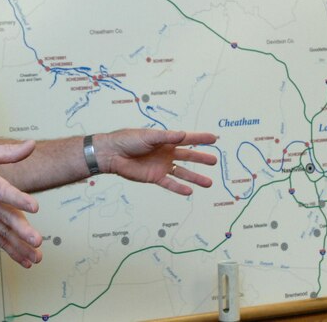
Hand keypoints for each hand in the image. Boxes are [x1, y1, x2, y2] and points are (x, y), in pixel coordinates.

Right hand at [0, 140, 43, 267]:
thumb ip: (7, 151)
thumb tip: (32, 145)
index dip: (17, 198)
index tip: (34, 206)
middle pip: (2, 215)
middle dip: (21, 229)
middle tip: (37, 240)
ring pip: (1, 231)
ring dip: (19, 246)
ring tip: (36, 256)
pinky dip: (10, 250)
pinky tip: (25, 260)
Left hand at [97, 129, 217, 194]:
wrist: (112, 154)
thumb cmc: (128, 140)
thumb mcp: (148, 136)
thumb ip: (166, 137)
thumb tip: (184, 135)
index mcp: (165, 140)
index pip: (187, 139)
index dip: (200, 139)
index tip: (214, 138)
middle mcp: (166, 153)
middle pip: (188, 156)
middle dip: (201, 158)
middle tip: (215, 161)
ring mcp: (161, 166)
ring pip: (182, 172)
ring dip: (195, 178)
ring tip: (209, 183)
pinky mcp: (154, 177)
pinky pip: (170, 183)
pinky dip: (179, 188)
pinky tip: (189, 192)